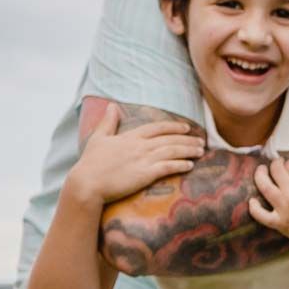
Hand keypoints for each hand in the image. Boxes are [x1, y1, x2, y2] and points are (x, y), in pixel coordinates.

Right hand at [67, 104, 202, 206]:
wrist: (87, 183)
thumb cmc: (91, 163)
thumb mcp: (98, 138)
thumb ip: (108, 122)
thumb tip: (112, 105)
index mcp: (130, 137)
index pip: (157, 128)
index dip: (174, 127)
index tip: (187, 128)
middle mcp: (140, 146)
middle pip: (170, 139)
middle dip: (187, 139)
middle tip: (201, 141)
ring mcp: (143, 160)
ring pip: (172, 151)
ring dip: (188, 150)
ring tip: (200, 151)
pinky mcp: (145, 175)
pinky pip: (168, 167)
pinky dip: (181, 165)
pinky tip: (190, 165)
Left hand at [250, 153, 288, 252]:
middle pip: (277, 171)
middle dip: (276, 164)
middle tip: (278, 165)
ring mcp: (285, 210)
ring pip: (264, 187)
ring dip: (260, 175)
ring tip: (261, 170)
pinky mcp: (280, 223)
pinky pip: (260, 215)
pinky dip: (254, 207)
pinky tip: (252, 200)